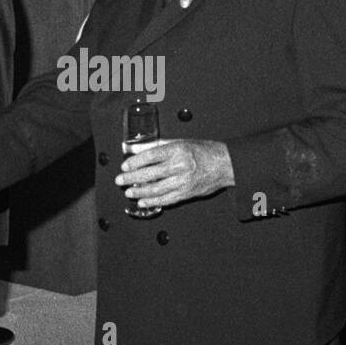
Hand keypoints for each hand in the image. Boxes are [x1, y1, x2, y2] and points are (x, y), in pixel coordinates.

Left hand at [116, 139, 234, 209]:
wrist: (225, 164)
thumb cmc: (203, 151)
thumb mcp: (181, 142)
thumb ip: (158, 146)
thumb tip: (135, 149)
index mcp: (178, 149)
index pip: (150, 156)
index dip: (135, 162)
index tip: (125, 166)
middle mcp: (180, 165)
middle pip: (149, 173)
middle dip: (131, 178)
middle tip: (120, 180)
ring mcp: (184, 181)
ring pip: (156, 189)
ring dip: (139, 192)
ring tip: (128, 192)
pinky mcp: (187, 193)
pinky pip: (166, 199)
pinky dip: (152, 201)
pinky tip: (142, 201)